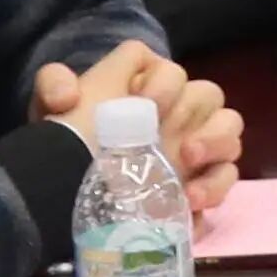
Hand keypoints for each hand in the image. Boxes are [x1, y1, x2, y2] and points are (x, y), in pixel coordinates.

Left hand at [36, 43, 244, 203]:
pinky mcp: (197, 186)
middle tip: (178, 143)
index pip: (170, 70)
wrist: (61, 198)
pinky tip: (189, 206)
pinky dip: (214, 190)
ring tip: (190, 173)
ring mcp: (191, 151)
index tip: (144, 104)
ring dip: (217, 147)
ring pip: (228, 134)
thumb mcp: (47, 111)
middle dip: (196, 114)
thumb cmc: (62, 145)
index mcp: (145, 90)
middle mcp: (174, 115)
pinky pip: (225, 179)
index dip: (163, 83)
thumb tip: (67, 95)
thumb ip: (52, 85)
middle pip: (209, 96)